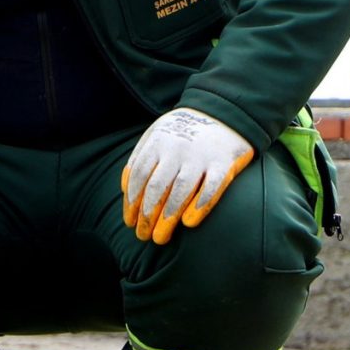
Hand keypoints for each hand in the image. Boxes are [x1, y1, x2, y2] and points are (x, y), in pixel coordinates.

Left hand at [123, 108, 254, 244]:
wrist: (224, 111)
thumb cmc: (182, 132)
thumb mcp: (155, 135)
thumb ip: (139, 159)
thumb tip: (124, 189)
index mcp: (157, 143)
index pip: (138, 177)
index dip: (132, 202)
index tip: (129, 222)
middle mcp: (177, 150)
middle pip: (157, 187)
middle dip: (147, 215)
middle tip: (143, 236)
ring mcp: (201, 156)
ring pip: (181, 190)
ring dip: (168, 217)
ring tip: (160, 237)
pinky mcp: (225, 163)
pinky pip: (212, 187)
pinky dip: (200, 205)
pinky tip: (188, 223)